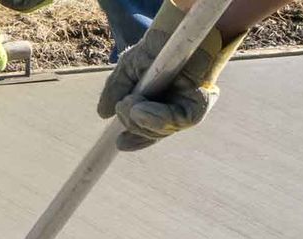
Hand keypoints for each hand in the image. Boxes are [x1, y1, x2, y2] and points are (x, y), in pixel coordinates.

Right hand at [95, 2, 242, 148]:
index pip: (147, 129)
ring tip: (130, 104)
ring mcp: (185, 106)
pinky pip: (179, 121)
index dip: (135, 139)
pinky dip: (157, 119)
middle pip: (152, 133)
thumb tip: (103, 114)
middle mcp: (173, 109)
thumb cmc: (156, 47)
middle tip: (123, 106)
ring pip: (163, 130)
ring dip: (141, 123)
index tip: (119, 143)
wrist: (176, 31)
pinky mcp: (198, 103)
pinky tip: (141, 110)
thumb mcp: (127, 69)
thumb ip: (115, 91)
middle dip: (132, 124)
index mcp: (157, 104)